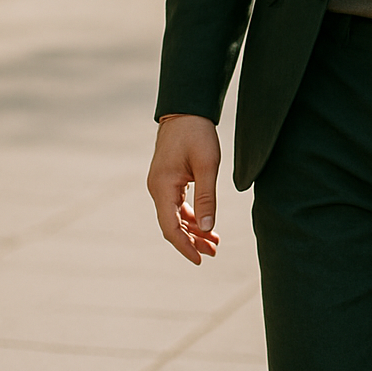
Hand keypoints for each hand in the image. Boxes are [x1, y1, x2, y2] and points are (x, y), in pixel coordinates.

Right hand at [146, 114, 220, 264]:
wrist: (186, 110)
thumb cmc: (197, 134)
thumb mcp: (208, 165)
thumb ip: (207, 198)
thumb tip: (208, 228)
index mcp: (163, 187)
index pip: (170, 227)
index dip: (185, 246)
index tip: (200, 260)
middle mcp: (157, 188)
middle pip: (172, 225)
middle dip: (192, 241)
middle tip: (214, 252)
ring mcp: (161, 184)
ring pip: (175, 216)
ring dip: (193, 230)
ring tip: (214, 242)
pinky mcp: (168, 180)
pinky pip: (177, 205)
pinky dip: (191, 216)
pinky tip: (206, 224)